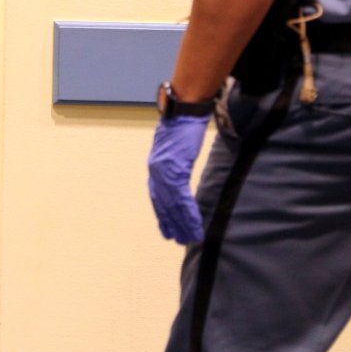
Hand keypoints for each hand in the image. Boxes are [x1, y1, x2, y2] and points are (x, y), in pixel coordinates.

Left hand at [147, 116, 208, 243]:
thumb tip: (178, 171)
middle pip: (163, 204)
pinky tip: (194, 225)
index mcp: (156, 166)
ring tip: (190, 238)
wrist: (185, 110)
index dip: (163, 214)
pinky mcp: (175, 168)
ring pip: (172, 205)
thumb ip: (174, 163)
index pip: (158, 197)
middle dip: (171, 224)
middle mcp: (156, 170)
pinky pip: (182, 197)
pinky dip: (188, 213)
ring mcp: (164, 170)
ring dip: (182, 224)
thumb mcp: (175, 148)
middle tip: (180, 241)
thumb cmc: (182, 126)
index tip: (168, 229)